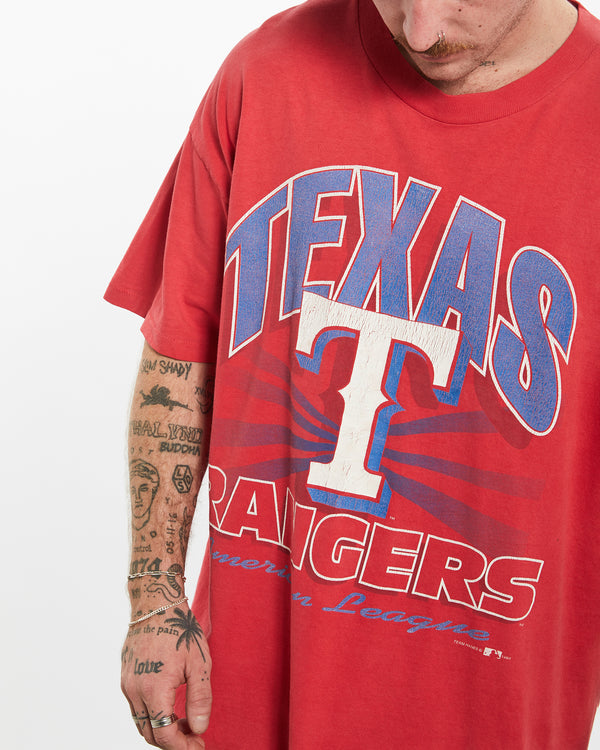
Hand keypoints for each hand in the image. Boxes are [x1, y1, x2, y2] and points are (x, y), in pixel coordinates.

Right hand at [121, 604, 211, 747]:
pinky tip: (170, 705)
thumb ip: (199, 699)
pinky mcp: (124, 676)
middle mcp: (134, 690)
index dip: (183, 747)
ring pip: (141, 722)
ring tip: (185, 722)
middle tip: (193, 737)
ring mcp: (126, 683)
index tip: (199, 745)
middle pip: (150, 734)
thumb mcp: (199, 664)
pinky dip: (152, 714)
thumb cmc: (180, 630)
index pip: (164, 735)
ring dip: (161, 729)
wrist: (155, 604)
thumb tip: (199, 729)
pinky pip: (136, 706)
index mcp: (154, 689)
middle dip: (172, 742)